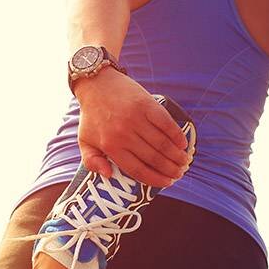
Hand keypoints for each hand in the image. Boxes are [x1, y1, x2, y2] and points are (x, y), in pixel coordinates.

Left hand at [73, 68, 191, 186]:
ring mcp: (136, 118)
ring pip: (162, 143)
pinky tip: (183, 144)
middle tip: (179, 174)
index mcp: (110, 146)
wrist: (96, 84)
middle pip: (153, 158)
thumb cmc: (91, 116)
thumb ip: (92, 161)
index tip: (167, 183)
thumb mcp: (84, 141)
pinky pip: (165, 123)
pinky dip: (176, 135)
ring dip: (176, 155)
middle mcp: (124, 134)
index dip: (154, 179)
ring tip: (184, 162)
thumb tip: (108, 176)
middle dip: (170, 169)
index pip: (136, 169)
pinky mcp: (146, 105)